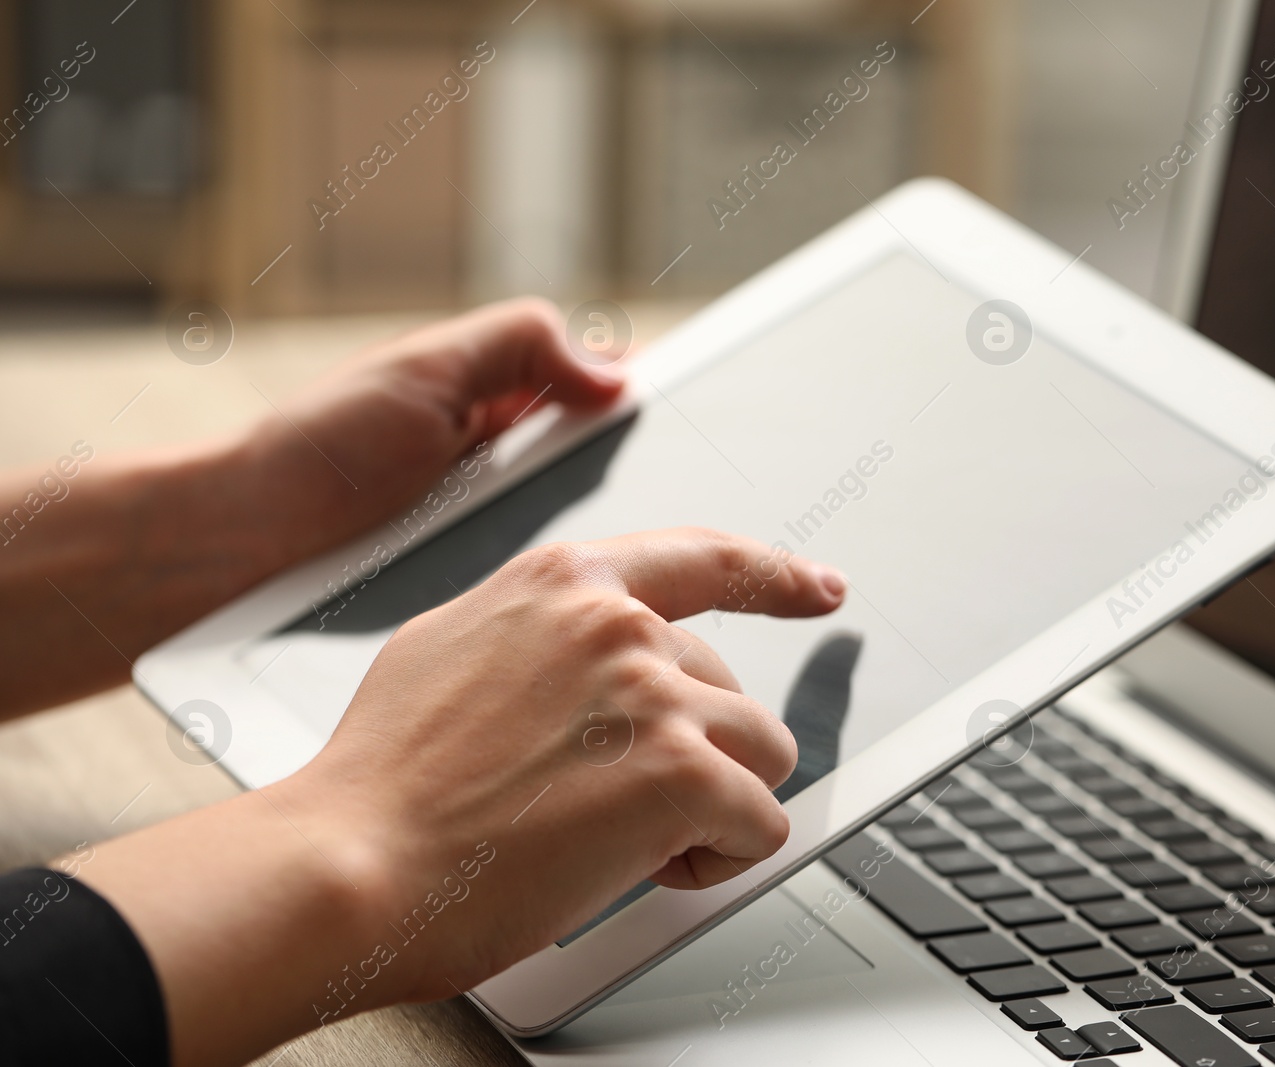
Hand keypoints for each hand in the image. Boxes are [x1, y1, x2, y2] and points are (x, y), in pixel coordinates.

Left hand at [0, 297, 625, 717]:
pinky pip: (542, 592)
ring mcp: (494, 532)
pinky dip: (565, 597)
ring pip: (584, 543)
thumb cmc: (318, 451)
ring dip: (607, 556)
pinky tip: (577, 605)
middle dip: (642, 490)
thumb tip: (615, 370)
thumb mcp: (426, 371)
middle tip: (675, 505)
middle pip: (609, 475)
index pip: (605, 395)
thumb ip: (521, 345)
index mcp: (502, 399)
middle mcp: (507, 466)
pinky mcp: (477, 591)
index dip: (653, 410)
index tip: (705, 423)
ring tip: (630, 565)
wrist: (238, 551)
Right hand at [79, 528, 846, 1064]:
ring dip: (715, 806)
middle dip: (692, 756)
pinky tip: (648, 867)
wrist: (352, 861)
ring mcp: (657, 693)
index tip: (820, 586)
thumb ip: (533, 632)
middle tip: (611, 805)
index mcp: (567, 581)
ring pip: (763, 752)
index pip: (706, 557)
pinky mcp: (682, 773)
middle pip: (732, 690)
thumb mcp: (447, 649)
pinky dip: (720, 858)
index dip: (776, 575)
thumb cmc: (384, 780)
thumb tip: (566, 651)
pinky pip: (762, 823)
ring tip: (630, 838)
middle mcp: (621, 624)